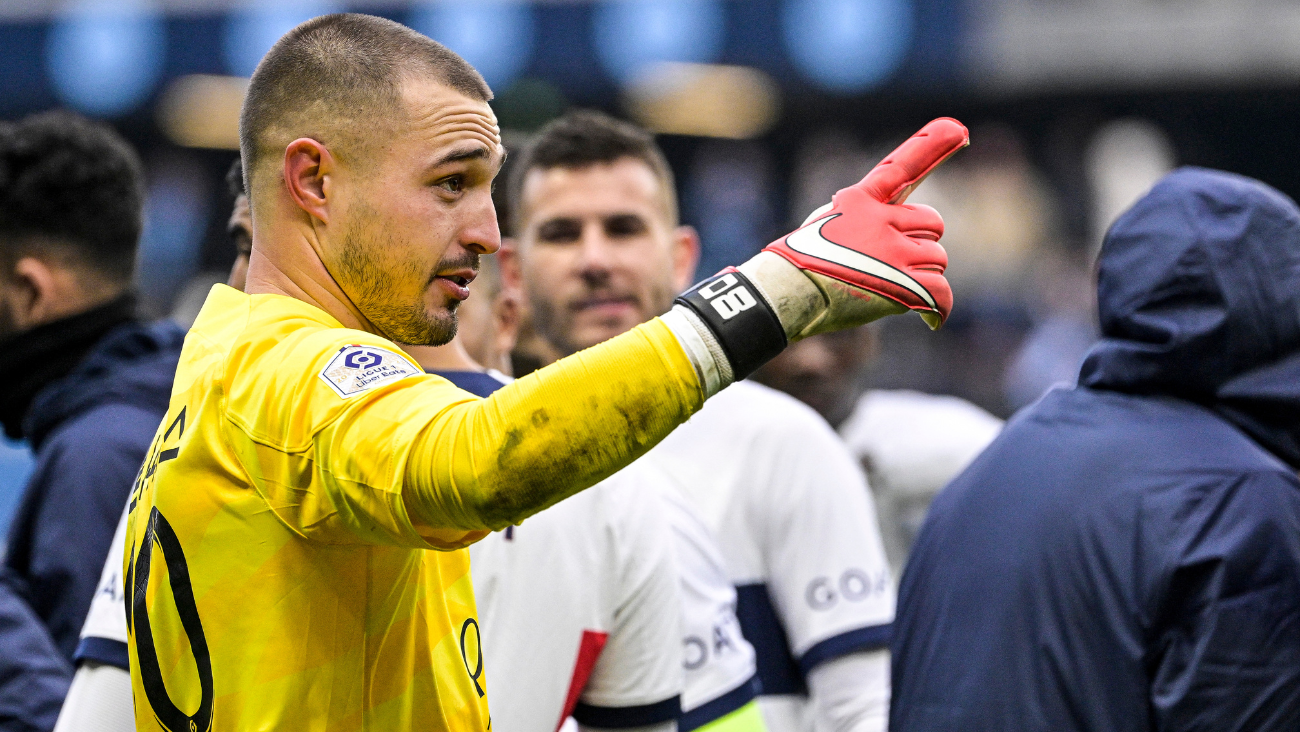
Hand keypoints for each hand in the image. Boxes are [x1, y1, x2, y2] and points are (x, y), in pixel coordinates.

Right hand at [748, 118, 967, 335]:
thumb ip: (860, 217)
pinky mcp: (903, 285)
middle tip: (899, 263)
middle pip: (932, 225)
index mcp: (860, 199)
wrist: (784, 294)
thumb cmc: (798, 265)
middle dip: (922, 243)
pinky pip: (942, 293)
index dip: (934, 144)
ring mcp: (894, 252)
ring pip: (937, 259)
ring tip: (891, 289)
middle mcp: (882, 219)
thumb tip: (890, 225)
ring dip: (923, 276)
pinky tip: (931, 318)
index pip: (902, 167)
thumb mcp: (823, 224)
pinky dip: (941, 307)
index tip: (959, 128)